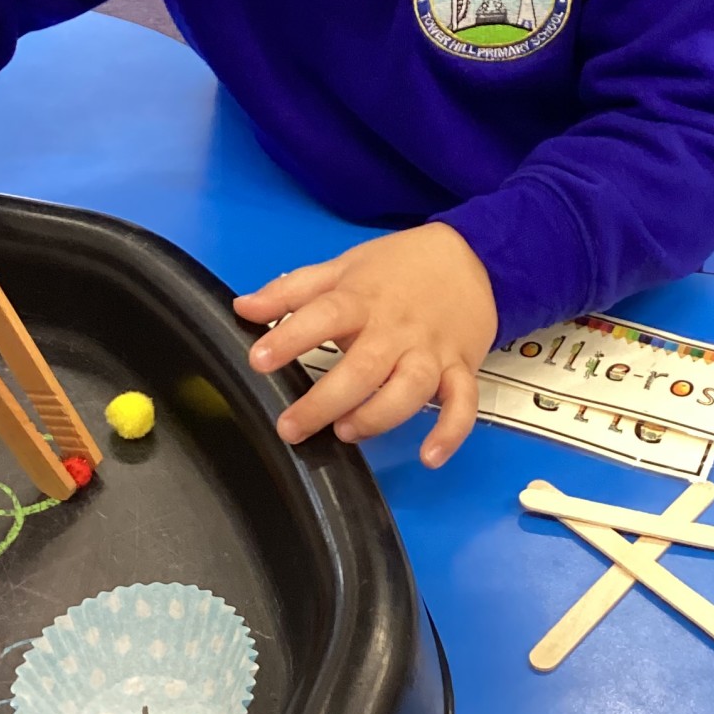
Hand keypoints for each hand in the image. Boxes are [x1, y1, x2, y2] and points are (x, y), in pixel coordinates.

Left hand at [234, 224, 497, 466]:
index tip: (258, 360)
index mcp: (363, 299)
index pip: (324, 315)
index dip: (290, 337)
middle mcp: (396, 328)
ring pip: (409, 390)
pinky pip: (463, 404)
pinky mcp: (462, 369)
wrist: (472, 256)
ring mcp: (432, 351)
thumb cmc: (397, 267)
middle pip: (363, 368)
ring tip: (347, 431)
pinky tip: (430, 457)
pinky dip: (450, 432)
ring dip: (378, 416)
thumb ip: (292, 290)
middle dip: (325, 401)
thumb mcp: (343, 266)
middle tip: (291, 427)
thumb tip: (242, 307)